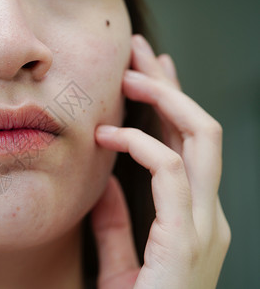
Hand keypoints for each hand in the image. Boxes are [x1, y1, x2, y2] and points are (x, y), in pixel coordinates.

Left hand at [93, 34, 230, 288]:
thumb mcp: (120, 259)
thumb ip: (116, 222)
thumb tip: (104, 183)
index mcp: (192, 217)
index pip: (188, 145)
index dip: (170, 104)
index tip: (145, 74)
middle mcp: (206, 213)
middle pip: (200, 129)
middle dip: (171, 85)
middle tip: (140, 52)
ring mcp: (202, 224)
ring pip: (198, 137)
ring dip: (163, 98)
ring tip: (129, 74)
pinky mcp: (186, 237)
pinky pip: (169, 170)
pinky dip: (140, 143)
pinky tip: (107, 134)